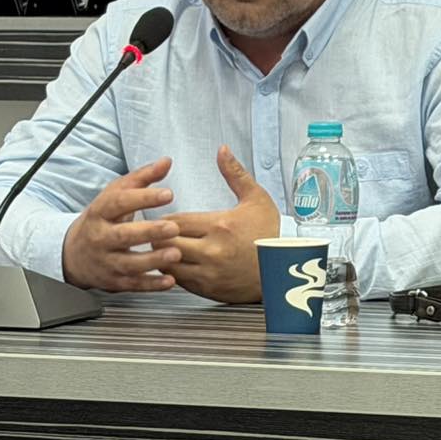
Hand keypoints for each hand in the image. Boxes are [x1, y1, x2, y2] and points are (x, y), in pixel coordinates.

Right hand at [61, 158, 181, 291]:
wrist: (73, 253)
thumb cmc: (103, 219)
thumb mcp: (116, 194)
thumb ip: (142, 178)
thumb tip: (166, 161)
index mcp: (100, 212)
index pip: (119, 203)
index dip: (143, 198)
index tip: (167, 194)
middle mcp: (101, 238)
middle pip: (123, 235)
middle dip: (148, 232)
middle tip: (172, 228)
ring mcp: (106, 261)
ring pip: (128, 263)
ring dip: (153, 260)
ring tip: (175, 254)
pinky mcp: (114, 281)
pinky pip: (133, 284)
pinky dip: (151, 285)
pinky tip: (169, 281)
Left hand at [156, 146, 280, 303]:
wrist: (283, 272)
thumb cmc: (269, 234)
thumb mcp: (256, 199)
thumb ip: (235, 174)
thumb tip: (222, 150)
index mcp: (220, 225)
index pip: (175, 220)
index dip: (166, 218)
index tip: (167, 217)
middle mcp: (211, 251)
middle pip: (165, 242)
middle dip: (159, 236)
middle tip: (158, 233)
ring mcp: (208, 273)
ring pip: (167, 263)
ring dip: (162, 255)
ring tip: (164, 248)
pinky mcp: (207, 289)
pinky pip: (178, 280)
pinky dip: (173, 271)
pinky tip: (178, 263)